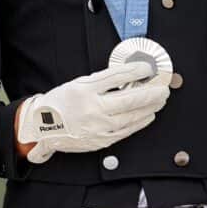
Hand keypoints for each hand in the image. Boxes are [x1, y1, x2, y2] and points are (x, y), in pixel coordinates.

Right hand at [16, 62, 169, 163]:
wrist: (42, 127)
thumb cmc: (61, 103)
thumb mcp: (78, 84)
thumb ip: (102, 81)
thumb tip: (128, 76)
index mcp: (85, 90)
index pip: (116, 77)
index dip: (136, 71)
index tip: (148, 68)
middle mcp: (92, 108)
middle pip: (130, 99)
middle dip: (151, 92)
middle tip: (163, 86)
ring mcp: (98, 126)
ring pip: (132, 116)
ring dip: (150, 107)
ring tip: (160, 99)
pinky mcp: (102, 140)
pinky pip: (127, 130)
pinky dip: (140, 122)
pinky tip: (149, 115)